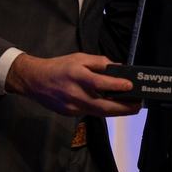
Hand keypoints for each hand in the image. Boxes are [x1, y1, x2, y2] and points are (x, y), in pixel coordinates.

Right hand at [5, 53, 140, 117]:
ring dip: (117, 111)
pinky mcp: (70, 113)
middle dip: (123, 107)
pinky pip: (91, 112)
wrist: (34, 81)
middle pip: (102, 105)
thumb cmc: (58, 67)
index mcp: (76, 75)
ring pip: (98, 112)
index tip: (130, 86)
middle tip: (137, 105)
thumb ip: (99, 62)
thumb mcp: (78, 57)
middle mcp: (74, 93)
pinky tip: (114, 107)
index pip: (98, 82)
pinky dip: (104, 110)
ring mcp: (72, 106)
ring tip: (131, 107)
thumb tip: (118, 68)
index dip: (115, 85)